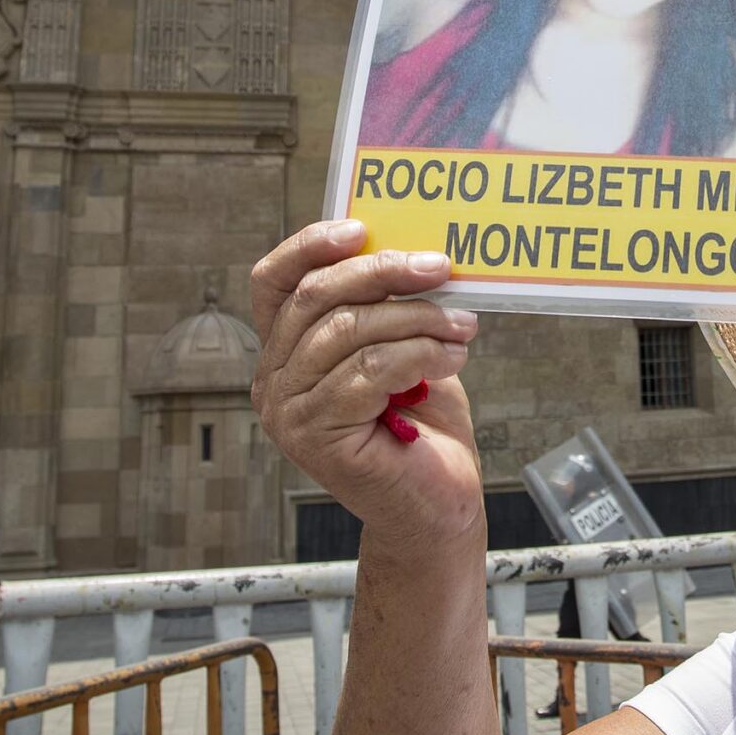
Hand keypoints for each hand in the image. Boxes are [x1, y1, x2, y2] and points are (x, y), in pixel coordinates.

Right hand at [250, 220, 485, 546]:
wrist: (437, 506)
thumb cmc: (421, 425)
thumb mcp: (400, 348)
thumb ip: (386, 307)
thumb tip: (415, 249)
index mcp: (283, 352)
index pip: (273, 283)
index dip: (309, 247)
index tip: (362, 228)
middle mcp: (273, 381)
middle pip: (315, 298)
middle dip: (382, 272)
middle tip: (440, 267)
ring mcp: (289, 413)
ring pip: (348, 331)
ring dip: (417, 318)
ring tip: (463, 325)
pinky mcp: (317, 438)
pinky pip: (370, 371)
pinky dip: (421, 353)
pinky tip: (454, 355)